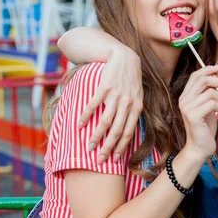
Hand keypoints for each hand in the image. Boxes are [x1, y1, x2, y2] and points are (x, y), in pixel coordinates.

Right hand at [79, 46, 142, 161]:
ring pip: (105, 121)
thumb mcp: (137, 96)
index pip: (128, 132)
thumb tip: (127, 132)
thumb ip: (133, 112)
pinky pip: (94, 104)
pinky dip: (86, 116)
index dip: (121, 147)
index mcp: (136, 108)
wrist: (124, 57)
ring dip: (96, 135)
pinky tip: (80, 125)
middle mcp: (127, 103)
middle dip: (107, 147)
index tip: (114, 160)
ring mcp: (116, 95)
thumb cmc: (130, 80)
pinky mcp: (105, 86)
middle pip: (116, 130)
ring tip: (88, 146)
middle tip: (98, 160)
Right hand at [179, 65, 217, 159]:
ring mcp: (187, 108)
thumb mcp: (207, 107)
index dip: (209, 69)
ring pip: (211, 92)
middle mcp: (184, 100)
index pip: (195, 75)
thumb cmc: (205, 128)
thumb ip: (208, 94)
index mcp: (186, 96)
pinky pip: (213, 104)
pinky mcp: (193, 116)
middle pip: (202, 79)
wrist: (199, 148)